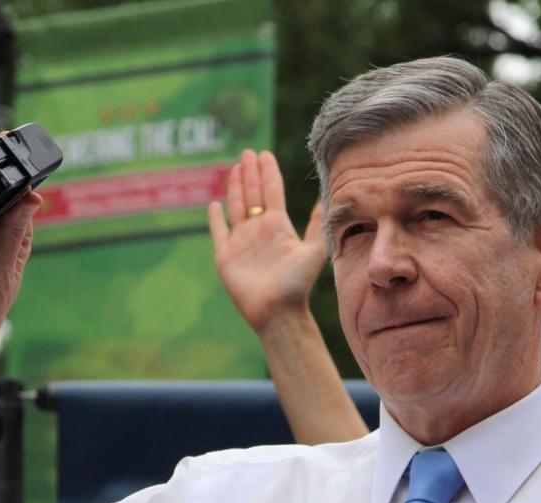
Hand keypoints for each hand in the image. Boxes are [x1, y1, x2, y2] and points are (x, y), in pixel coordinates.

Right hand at [207, 149, 326, 334]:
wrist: (278, 311)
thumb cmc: (297, 284)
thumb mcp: (313, 250)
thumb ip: (317, 224)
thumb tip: (327, 198)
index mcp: (278, 226)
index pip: (271, 192)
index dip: (267, 172)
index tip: (265, 154)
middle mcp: (259, 231)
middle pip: (252, 195)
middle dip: (249, 173)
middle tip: (248, 152)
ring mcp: (241, 242)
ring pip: (236, 208)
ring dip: (234, 188)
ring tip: (235, 167)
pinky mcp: (226, 256)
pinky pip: (218, 233)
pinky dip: (215, 219)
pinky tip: (214, 205)